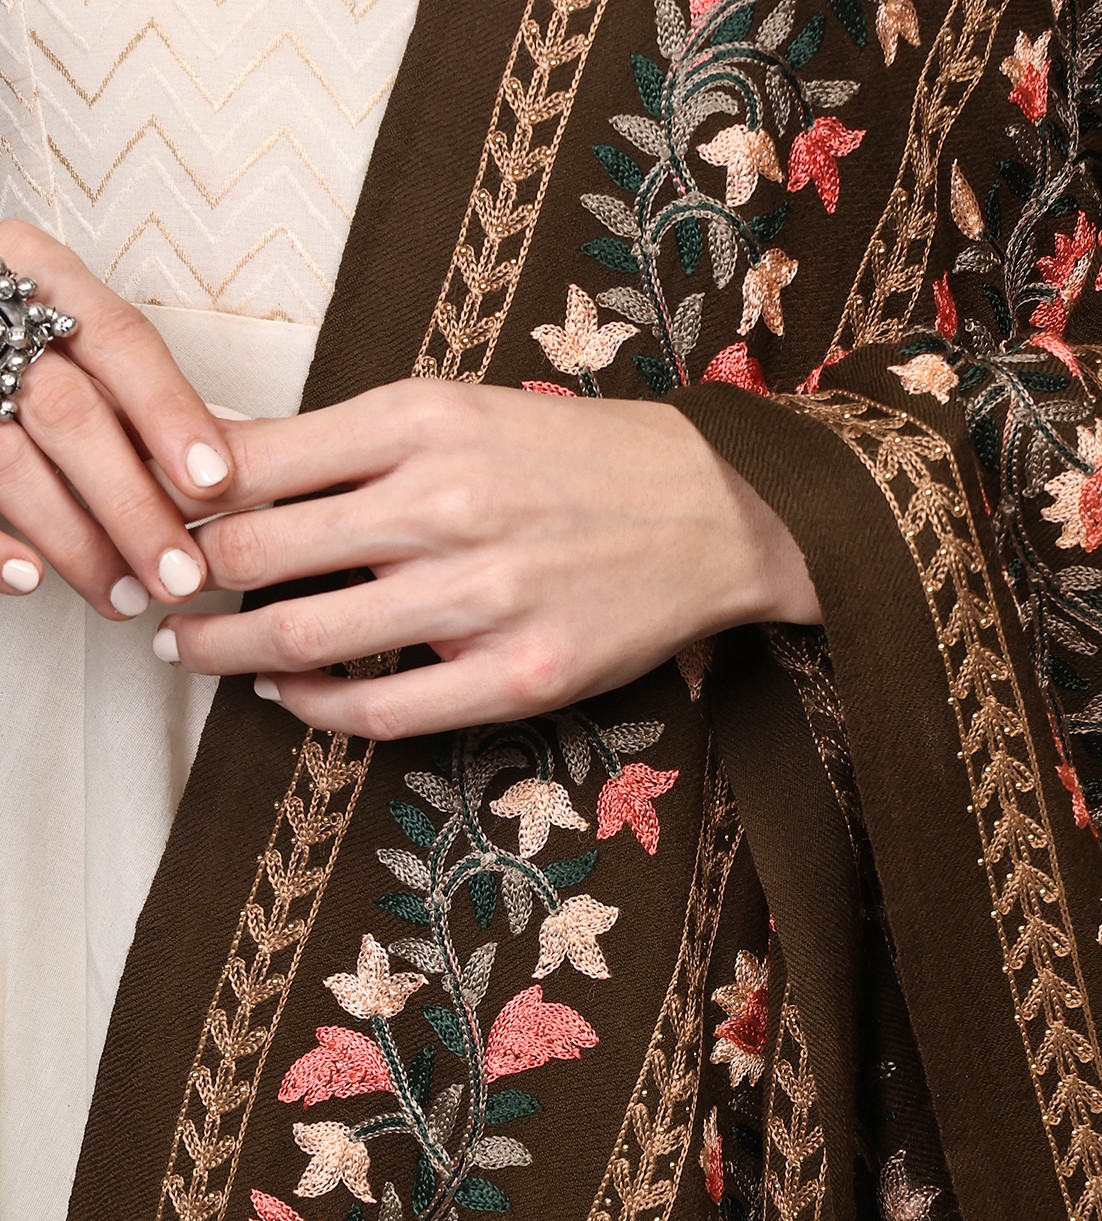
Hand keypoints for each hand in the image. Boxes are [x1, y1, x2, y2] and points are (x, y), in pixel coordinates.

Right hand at [0, 221, 231, 612]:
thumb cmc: (30, 342)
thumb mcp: (84, 342)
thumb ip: (151, 397)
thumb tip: (243, 466)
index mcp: (41, 275)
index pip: (117, 340)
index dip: (170, 412)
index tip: (217, 482)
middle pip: (67, 411)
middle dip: (132, 503)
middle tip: (181, 576)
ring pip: (9, 460)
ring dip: (75, 541)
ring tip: (127, 599)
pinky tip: (33, 581)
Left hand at [156, 380, 820, 736]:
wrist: (716, 510)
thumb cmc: (581, 459)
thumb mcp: (462, 410)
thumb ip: (351, 440)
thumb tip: (231, 457)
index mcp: (422, 420)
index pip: (252, 462)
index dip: (182, 501)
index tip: (163, 523)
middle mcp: (444, 503)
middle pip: (257, 553)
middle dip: (188, 585)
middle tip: (163, 600)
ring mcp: (481, 596)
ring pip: (305, 638)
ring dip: (230, 654)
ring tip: (200, 654)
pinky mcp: (517, 674)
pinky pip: (381, 707)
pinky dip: (314, 706)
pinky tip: (290, 695)